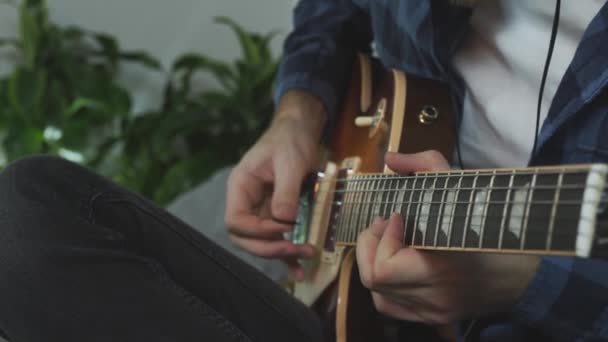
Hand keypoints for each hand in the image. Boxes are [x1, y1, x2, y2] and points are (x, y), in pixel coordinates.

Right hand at [225, 90, 325, 278]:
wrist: (299, 133)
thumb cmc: (290, 141)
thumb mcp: (290, 161)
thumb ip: (285, 190)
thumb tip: (284, 221)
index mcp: (240, 187)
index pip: (236, 221)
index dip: (257, 231)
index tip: (284, 227)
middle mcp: (247, 202)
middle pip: (245, 238)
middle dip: (270, 247)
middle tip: (296, 248)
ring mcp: (261, 211)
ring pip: (262, 243)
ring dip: (282, 254)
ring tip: (307, 257)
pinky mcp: (277, 216)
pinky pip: (278, 239)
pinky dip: (288, 255)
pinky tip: (300, 269)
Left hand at [356, 151, 540, 323]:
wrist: (523, 273)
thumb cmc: (491, 224)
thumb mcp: (463, 186)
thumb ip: (424, 164)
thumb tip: (390, 159)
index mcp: (443, 264)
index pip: (385, 266)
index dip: (382, 237)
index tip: (396, 215)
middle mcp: (436, 294)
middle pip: (374, 279)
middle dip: (370, 247)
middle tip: (383, 226)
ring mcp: (435, 310)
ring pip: (378, 295)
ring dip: (374, 264)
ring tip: (388, 243)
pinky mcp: (435, 318)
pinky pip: (391, 307)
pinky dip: (384, 287)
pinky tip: (395, 266)